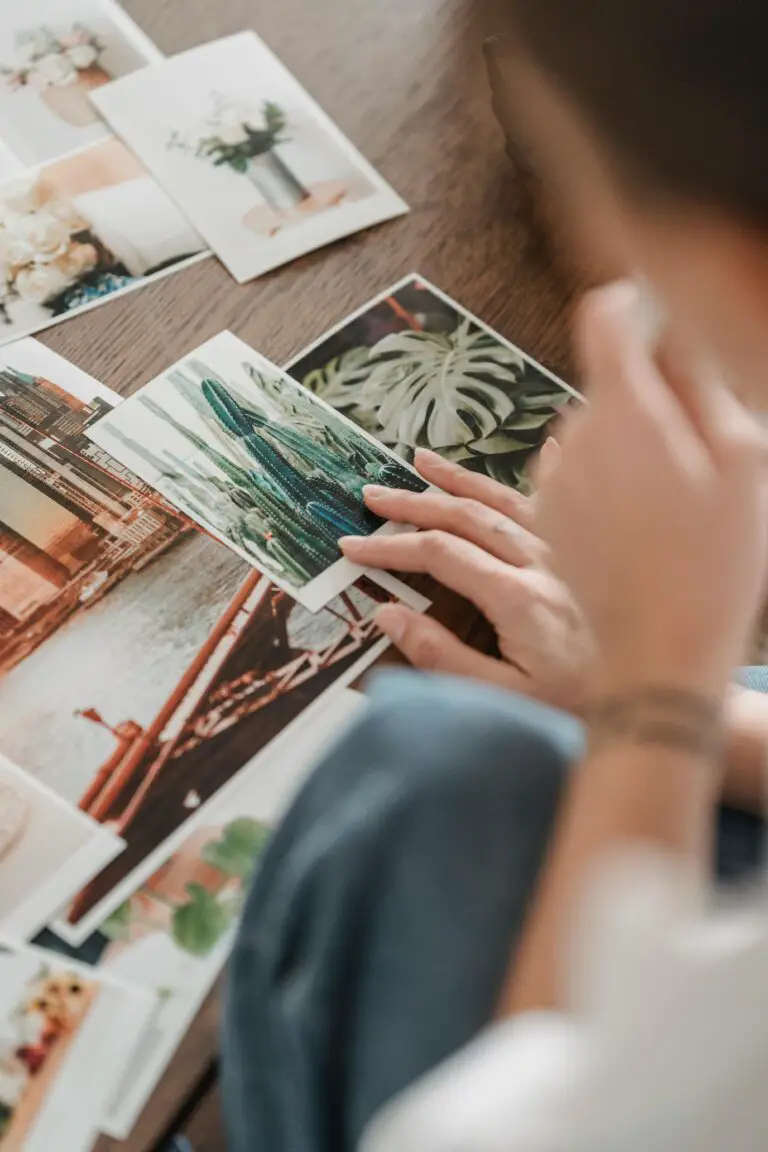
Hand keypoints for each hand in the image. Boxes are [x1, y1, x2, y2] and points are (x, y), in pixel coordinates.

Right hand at [340, 447, 598, 713]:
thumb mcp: (503, 697)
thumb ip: (442, 657)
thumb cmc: (578, 707)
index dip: (391, 548)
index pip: (439, 555)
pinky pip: (566, 505)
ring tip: (423, 461)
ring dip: (461, 479)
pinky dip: (553, 472)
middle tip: (374, 494)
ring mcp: (569, 554)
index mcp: (516, 597)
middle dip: (414, 503)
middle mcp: (542, 563)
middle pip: (467, 517)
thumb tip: (387, 614)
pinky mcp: (593, 556)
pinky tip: (549, 447)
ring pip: (507, 501)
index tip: (353, 546)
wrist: (658, 702)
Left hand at [536, 282, 767, 697]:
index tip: (654, 314)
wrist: (659, 653)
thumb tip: (677, 337)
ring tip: (664, 494)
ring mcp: (554, 480)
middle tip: (690, 432)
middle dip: (644, 387)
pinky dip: (598, 475)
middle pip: (603, 380)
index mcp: (627, 416)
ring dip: (623, 437)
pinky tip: (632, 518)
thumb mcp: (742, 465)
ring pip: (587, 429)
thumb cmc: (715, 565)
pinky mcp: (545, 516)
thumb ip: (704, 387)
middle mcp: (576, 439)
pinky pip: (570, 471)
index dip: (631, 305)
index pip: (604, 318)